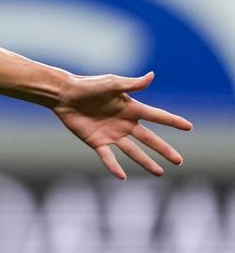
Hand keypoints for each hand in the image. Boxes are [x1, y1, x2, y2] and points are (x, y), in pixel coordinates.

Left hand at [53, 72, 192, 178]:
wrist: (64, 94)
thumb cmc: (87, 85)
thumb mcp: (111, 83)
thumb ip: (131, 84)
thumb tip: (151, 76)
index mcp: (131, 108)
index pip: (157, 116)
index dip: (172, 121)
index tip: (189, 127)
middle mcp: (124, 123)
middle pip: (149, 139)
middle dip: (164, 150)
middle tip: (179, 161)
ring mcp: (111, 134)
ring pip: (133, 151)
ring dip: (146, 162)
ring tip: (160, 173)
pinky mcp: (97, 141)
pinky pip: (108, 157)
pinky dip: (114, 166)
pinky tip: (122, 176)